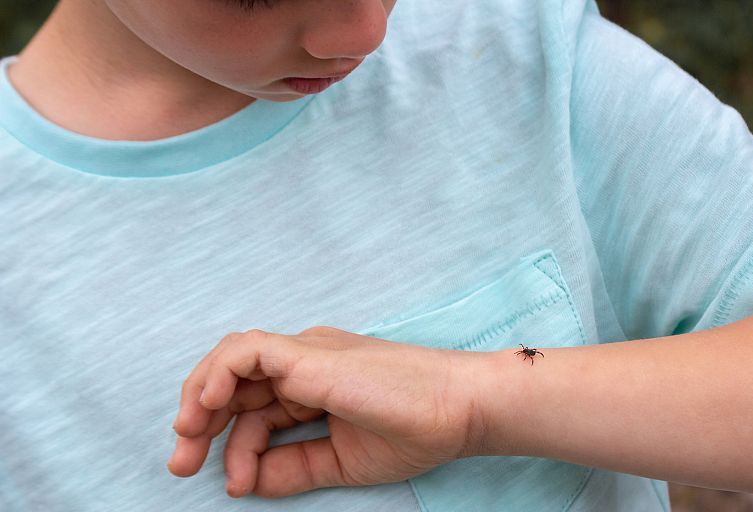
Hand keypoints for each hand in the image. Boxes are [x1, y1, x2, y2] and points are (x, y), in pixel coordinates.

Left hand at [167, 326, 483, 497]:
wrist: (458, 410)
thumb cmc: (413, 431)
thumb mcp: (340, 462)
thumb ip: (293, 468)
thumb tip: (244, 481)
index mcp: (312, 385)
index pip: (254, 409)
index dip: (232, 446)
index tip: (231, 485)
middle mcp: (302, 364)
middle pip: (233, 385)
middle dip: (200, 424)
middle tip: (181, 465)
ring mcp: (306, 354)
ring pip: (231, 362)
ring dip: (200, 401)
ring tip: (188, 441)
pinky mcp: (310, 353)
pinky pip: (247, 351)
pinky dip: (218, 374)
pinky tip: (206, 409)